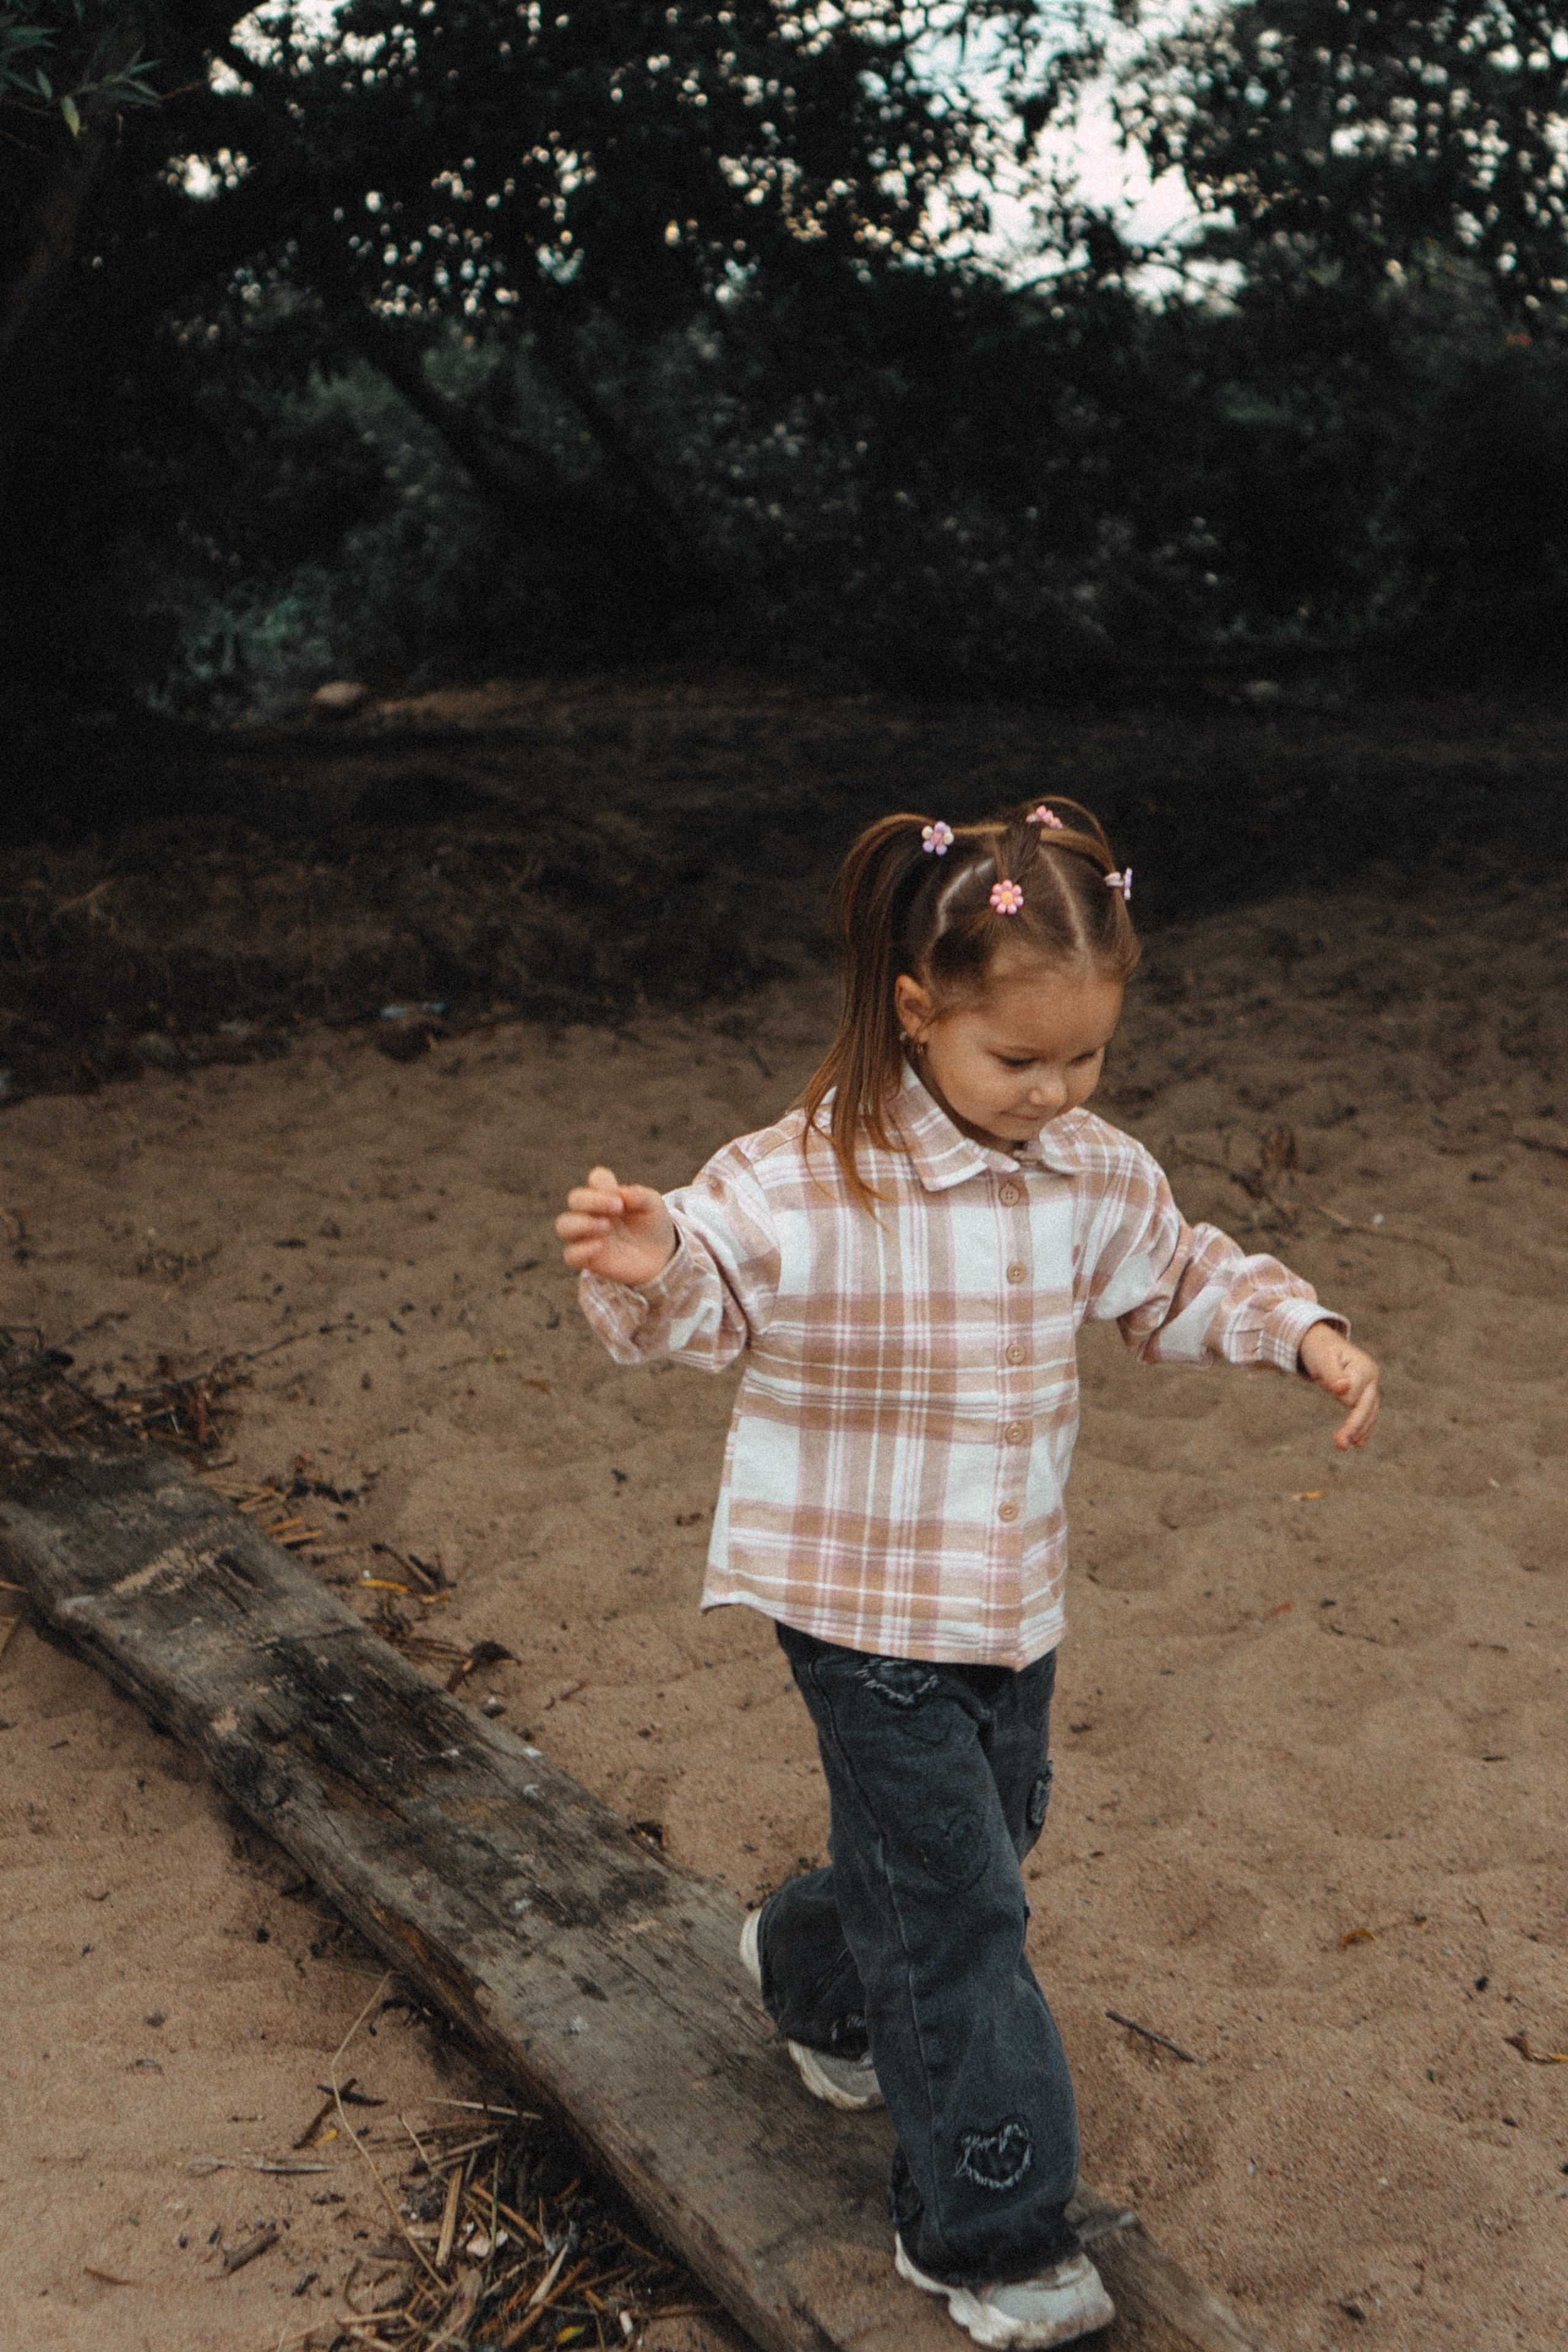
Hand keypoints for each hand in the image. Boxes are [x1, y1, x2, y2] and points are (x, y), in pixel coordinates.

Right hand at [556, 1165, 677, 1286]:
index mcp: (607, 1195)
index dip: (605, 1183)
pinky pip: (570, 1255)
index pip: (596, 1179)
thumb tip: (622, 1193)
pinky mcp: (587, 1259)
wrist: (660, 1257)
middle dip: (593, 1200)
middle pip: (575, 1198)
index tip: (622, 1198)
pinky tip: (599, 1247)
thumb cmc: (652, 1225)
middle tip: (617, 1207)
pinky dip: (580, 1250)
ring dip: (582, 1223)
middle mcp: (592, 1212)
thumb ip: (640, 1196)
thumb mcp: (653, 1207)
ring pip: (564, 1225)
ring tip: (605, 1226)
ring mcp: (587, 1236)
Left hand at [1299, 1323, 1379, 1450]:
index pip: (1354, 1394)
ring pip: (1368, 1415)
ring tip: (1343, 1446)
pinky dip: (1363, 1428)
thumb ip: (1333, 1374)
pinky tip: (1358, 1442)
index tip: (1330, 1386)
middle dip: (1354, 1427)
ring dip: (1357, 1432)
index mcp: (1364, 1368)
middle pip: (1366, 1408)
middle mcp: (1372, 1378)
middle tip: (1340, 1445)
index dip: (1340, 1394)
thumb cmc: (1320, 1350)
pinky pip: (1367, 1415)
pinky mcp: (1364, 1395)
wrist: (1321, 1344)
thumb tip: (1343, 1389)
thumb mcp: (1322, 1359)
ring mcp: (1370, 1388)